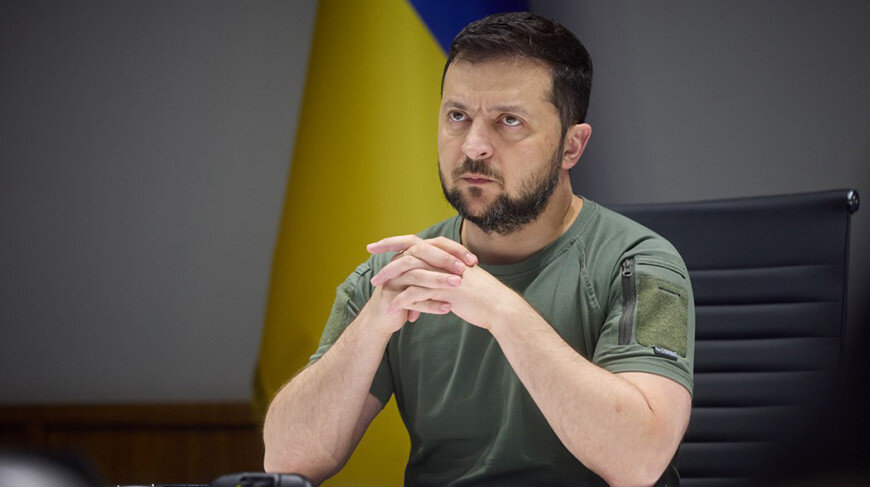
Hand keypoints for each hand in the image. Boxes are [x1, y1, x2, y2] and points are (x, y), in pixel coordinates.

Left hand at [369, 237, 523, 330]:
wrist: (498, 306)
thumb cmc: (481, 295)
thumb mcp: (461, 278)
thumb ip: (445, 272)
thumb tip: (431, 273)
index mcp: (445, 254)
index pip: (414, 242)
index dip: (393, 243)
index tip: (375, 246)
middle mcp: (443, 260)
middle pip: (408, 254)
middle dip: (387, 262)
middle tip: (373, 274)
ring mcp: (443, 274)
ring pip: (409, 273)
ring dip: (391, 282)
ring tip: (378, 291)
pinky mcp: (444, 290)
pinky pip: (417, 294)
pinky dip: (402, 300)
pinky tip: (391, 307)